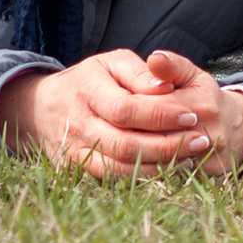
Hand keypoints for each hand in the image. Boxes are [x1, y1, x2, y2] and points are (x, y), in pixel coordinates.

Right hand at [0, 47, 242, 175]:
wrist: (41, 108)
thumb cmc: (89, 81)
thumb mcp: (111, 63)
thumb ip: (139, 72)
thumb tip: (165, 88)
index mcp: (86, 89)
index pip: (126, 108)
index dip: (161, 115)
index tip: (192, 115)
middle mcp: (77, 122)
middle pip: (125, 143)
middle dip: (168, 145)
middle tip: (201, 141)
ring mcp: (74, 151)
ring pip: (120, 167)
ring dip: (160, 166)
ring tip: (191, 158)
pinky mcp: (76, 170)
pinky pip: (113, 180)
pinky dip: (143, 178)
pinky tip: (167, 170)